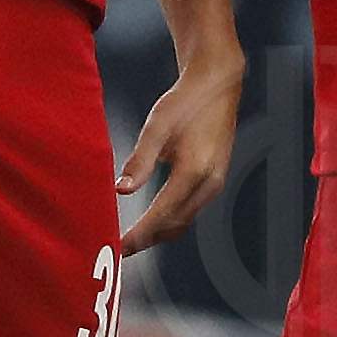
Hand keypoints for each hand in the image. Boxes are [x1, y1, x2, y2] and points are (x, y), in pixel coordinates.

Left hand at [117, 52, 241, 256]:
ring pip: (184, 221)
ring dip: (158, 234)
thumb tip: (122, 189)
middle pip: (174, 225)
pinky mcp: (214, 181)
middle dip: (147, 240)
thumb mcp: (157, 127)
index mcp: (194, 170)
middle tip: (119, 250)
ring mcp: (215, 184)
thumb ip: (140, 160)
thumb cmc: (186, 103)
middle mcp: (209, 183)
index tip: (119, 246)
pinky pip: (190, 211)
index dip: (139, 234)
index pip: (162, 214)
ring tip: (131, 240)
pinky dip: (170, 221)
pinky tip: (151, 222)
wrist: (217, 87)